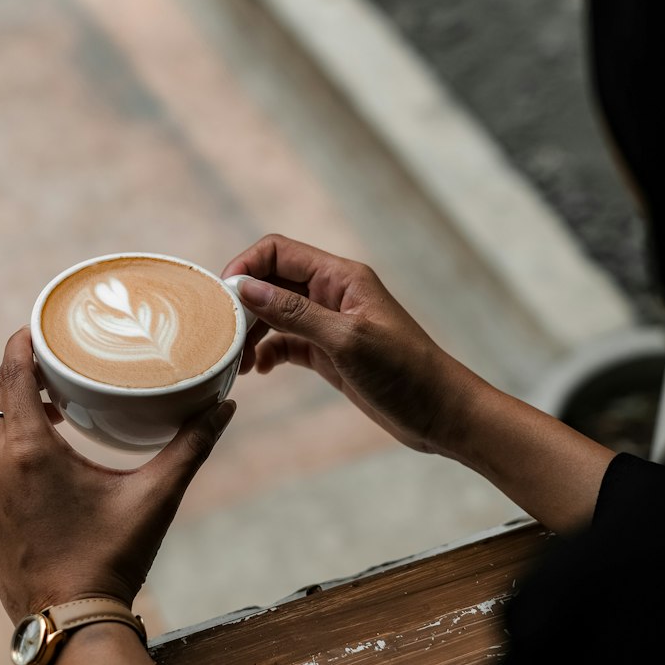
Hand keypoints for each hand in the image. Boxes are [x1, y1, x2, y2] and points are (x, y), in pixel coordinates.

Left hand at [0, 328, 234, 622]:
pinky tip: (17, 461)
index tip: (39, 327)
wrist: (70, 622)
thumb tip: (226, 406)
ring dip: (5, 412)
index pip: (13, 371)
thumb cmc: (111, 558)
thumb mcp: (155, 497)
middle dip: (21, 375)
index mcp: (31, 448)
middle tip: (56, 369)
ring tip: (43, 411)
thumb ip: (191, 446)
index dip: (22, 341)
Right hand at [222, 233, 480, 455]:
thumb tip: (245, 288)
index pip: (279, 251)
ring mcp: (329, 324)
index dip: (246, 267)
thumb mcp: (346, 341)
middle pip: (272, 281)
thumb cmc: (405, 372)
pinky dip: (268, 352)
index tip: (223, 299)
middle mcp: (332, 294)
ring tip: (236, 361)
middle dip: (244, 303)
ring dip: (252, 332)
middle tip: (223, 336)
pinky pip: (286, 343)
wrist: (441, 413)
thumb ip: (295, 313)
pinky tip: (258, 371)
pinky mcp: (328, 353)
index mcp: (341, 277)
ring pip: (275, 314)